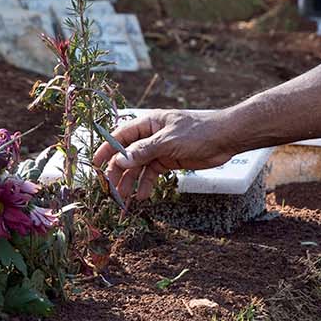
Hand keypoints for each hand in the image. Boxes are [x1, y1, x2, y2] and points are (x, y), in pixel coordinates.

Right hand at [90, 109, 237, 204]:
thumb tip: (120, 161)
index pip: (121, 135)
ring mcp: (159, 149)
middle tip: (109, 187)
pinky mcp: (169, 160)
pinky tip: (142, 196)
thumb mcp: (168, 141)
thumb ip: (144, 151)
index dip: (107, 149)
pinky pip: (152, 173)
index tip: (95, 164)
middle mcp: (151, 136)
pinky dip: (146, 184)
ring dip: (130, 181)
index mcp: (148, 123)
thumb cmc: (198, 132)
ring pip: (139, 166)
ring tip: (123, 197)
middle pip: (127, 153)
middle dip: (118, 170)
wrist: (225, 138)